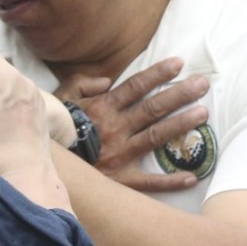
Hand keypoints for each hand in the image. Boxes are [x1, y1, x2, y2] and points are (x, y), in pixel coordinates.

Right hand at [54, 57, 208, 191]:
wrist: (43, 163)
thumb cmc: (53, 128)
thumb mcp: (61, 97)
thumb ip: (83, 83)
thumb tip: (107, 80)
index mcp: (103, 108)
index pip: (135, 86)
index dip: (157, 74)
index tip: (179, 63)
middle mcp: (116, 128)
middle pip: (153, 108)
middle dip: (179, 94)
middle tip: (203, 84)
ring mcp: (120, 154)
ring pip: (156, 136)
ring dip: (181, 125)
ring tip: (203, 113)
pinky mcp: (120, 179)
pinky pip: (148, 182)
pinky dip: (170, 181)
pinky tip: (192, 176)